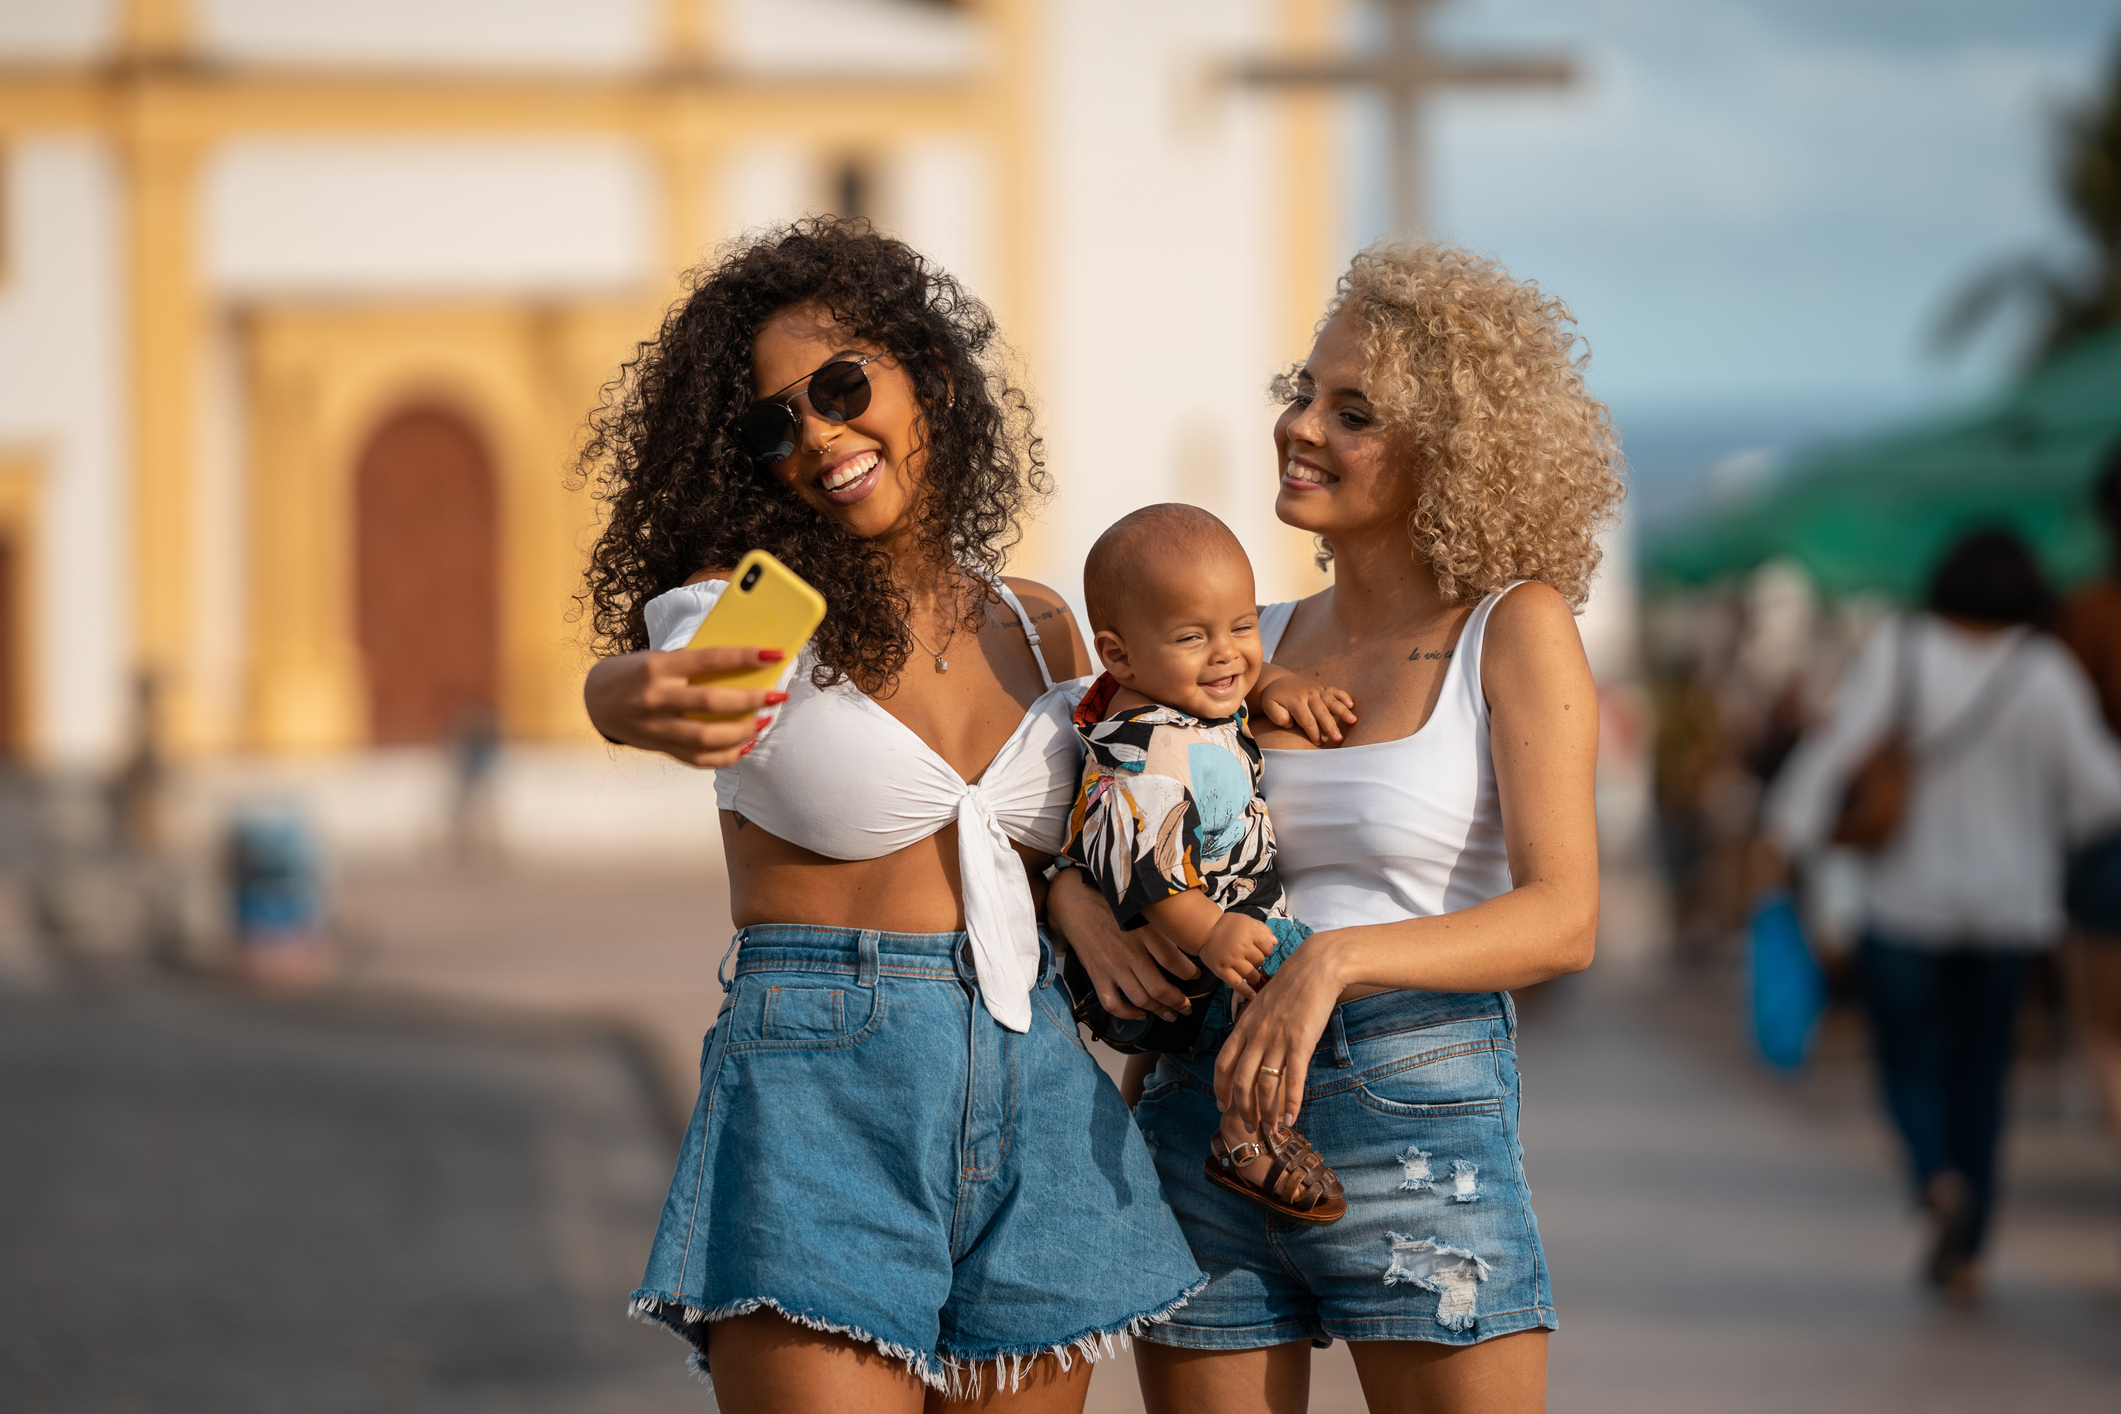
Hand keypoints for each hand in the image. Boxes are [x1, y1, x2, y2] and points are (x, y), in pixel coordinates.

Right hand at [584, 647, 788, 767]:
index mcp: (658, 666)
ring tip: (764, 722)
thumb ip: (694, 665)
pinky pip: (698, 759)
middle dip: (751, 700)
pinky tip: (746, 745)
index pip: (709, 659)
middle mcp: (655, 697)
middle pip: (712, 702)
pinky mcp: (659, 747)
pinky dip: (727, 756)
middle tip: (777, 696)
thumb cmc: (638, 672)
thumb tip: (746, 668)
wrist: (596, 698)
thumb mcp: (660, 658)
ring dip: (743, 732)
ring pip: (707, 737)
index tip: (774, 654)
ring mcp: (656, 727)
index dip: (745, 657)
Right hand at [1047, 869, 1199, 1022]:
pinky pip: (1113, 1004)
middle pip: (1159, 987)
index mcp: (1143, 932)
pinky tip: (1140, 1014)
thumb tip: (1185, 938)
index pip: (1172, 959)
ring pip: (1140, 999)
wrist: (1075, 903)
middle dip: (1178, 1002)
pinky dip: (1128, 1014)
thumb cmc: (1110, 903)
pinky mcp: (1097, 975)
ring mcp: (1112, 966)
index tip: (1197, 976)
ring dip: (1159, 1011)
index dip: (1189, 972)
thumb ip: (1160, 925)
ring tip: (1171, 1014)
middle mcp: (1129, 952)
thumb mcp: (1140, 908)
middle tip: (1187, 1006)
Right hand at [1199, 912, 1274, 999]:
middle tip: (1249, 957)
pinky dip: (1245, 991)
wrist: (1204, 930)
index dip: (1266, 949)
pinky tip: (1253, 996)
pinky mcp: (1222, 970)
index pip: (1268, 947)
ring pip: (1252, 974)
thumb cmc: (1227, 925)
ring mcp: (1231, 960)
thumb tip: (1275, 942)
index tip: (1259, 948)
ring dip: (1253, 975)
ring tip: (1249, 971)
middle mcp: (1241, 946)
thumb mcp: (1246, 921)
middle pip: (1260, 961)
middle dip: (1257, 960)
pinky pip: (1237, 984)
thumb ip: (1263, 929)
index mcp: (1249, 932)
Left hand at [1214, 927, 1345, 1131]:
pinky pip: (1293, 1079)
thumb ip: (1253, 1026)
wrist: (1315, 967)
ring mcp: (1277, 1039)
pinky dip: (1292, 1103)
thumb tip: (1250, 1046)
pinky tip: (1293, 1118)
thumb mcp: (1262, 1004)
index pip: (1223, 1064)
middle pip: (1241, 1081)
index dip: (1220, 1088)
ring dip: (1267, 1112)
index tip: (1222, 1106)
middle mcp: (1256, 1035)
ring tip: (1273, 1130)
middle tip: (1250, 1128)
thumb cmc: (1291, 985)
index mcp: (1244, 1026)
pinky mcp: (1300, 1042)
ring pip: (1265, 1085)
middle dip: (1243, 1109)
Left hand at [1256, 677, 1356, 745]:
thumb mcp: (1269, 706)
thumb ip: (1277, 715)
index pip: (1307, 720)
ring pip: (1332, 701)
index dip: (1313, 732)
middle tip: (1339, 739)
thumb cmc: (1274, 698)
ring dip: (1342, 711)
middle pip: (1322, 712)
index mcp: (1296, 701)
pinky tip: (1352, 705)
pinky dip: (1344, 696)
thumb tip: (1289, 723)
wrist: (1278, 681)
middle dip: (1331, 726)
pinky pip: (1335, 690)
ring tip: (1353, 721)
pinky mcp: (1322, 688)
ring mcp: (1317, 690)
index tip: (1318, 743)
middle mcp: (1309, 695)